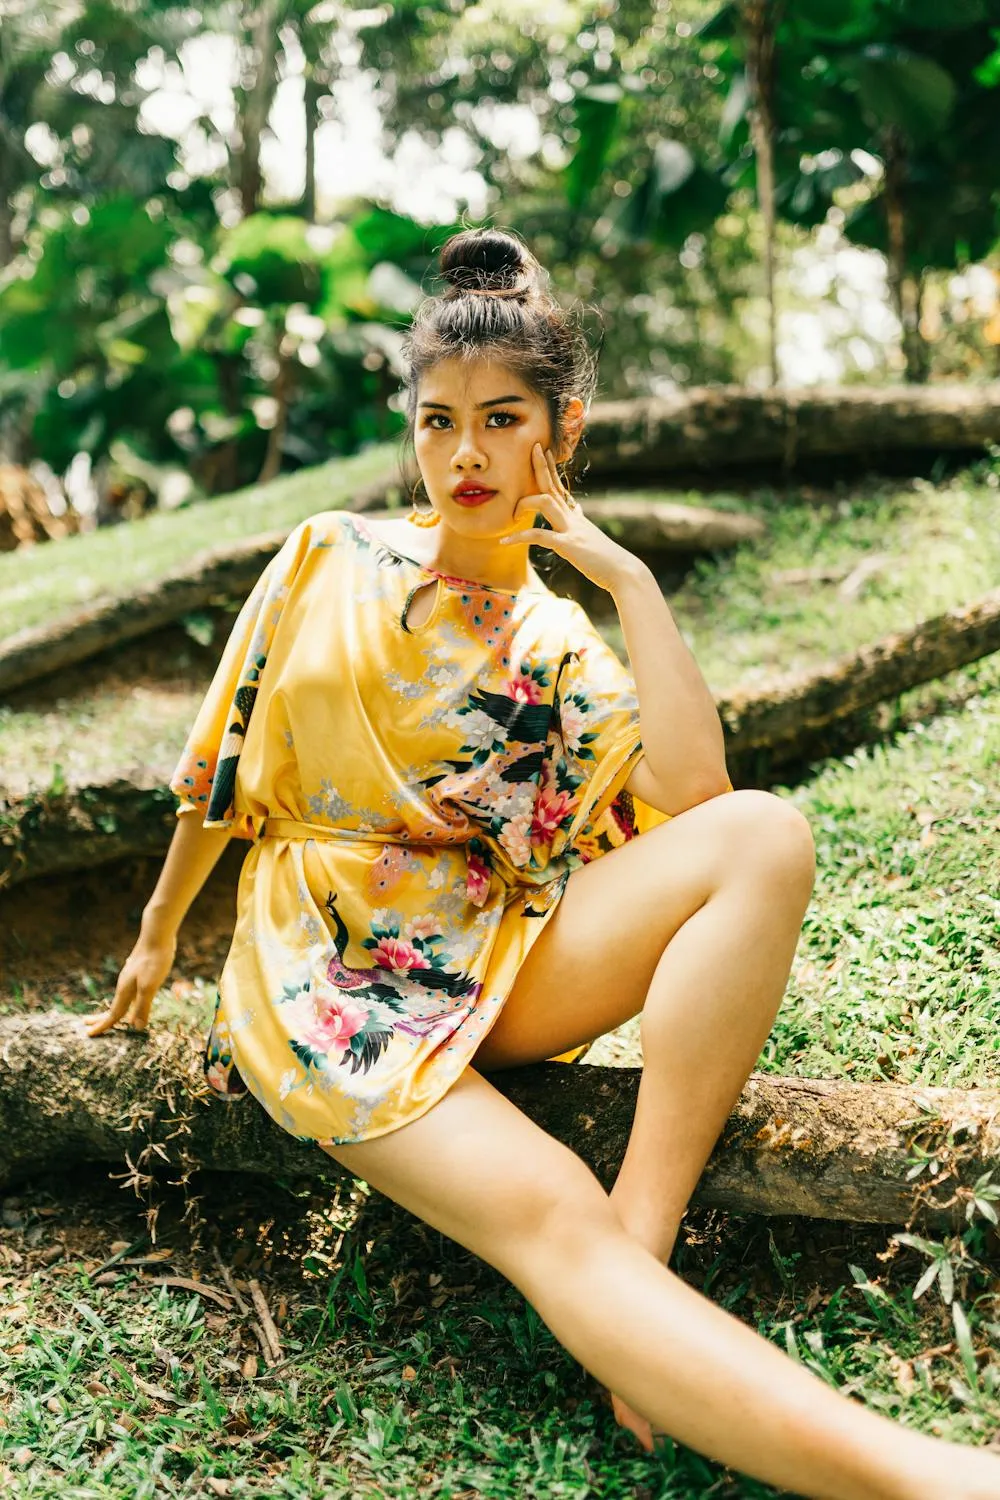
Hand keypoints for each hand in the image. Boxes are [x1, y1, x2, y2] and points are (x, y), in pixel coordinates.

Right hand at [83, 929, 176, 1036]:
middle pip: (112, 1006)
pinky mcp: (139, 971)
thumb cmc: (154, 960)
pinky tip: (130, 998)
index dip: (103, 1026)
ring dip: (113, 1009)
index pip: (113, 1014)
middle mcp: (125, 984)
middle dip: (100, 1017)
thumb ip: (143, 1006)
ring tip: (110, 1015)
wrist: (157, 934)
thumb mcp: (150, 986)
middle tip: (86, 1025)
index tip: (89, 1035)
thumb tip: (136, 1028)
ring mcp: (131, 977)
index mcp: (125, 990)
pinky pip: (129, 991)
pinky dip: (126, 1000)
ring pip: (121, 998)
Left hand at [499, 442, 637, 592]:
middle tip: (532, 447)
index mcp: (576, 517)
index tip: (543, 451)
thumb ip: (581, 521)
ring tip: (511, 514)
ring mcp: (571, 529)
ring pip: (546, 502)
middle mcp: (573, 518)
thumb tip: (578, 510)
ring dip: (525, 503)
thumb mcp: (591, 535)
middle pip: (553, 486)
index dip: (551, 469)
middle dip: (541, 466)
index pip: (561, 488)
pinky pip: (540, 535)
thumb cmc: (606, 558)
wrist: (623, 571)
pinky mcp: (568, 544)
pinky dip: (521, 537)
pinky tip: (505, 541)